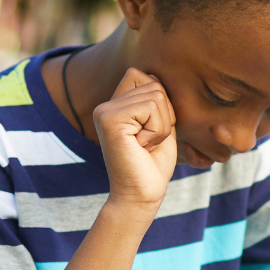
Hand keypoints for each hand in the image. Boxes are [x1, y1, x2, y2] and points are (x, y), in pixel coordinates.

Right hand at [94, 67, 176, 213]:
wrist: (142, 196)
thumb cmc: (153, 164)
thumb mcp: (160, 124)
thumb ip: (157, 100)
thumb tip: (155, 74)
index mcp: (115, 105)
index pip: (146, 76)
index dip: (161, 104)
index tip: (151, 132)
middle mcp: (105, 105)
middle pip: (154, 84)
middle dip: (164, 116)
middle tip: (149, 142)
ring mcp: (105, 111)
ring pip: (156, 95)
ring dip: (162, 125)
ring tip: (145, 145)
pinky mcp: (109, 119)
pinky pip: (152, 107)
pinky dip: (157, 130)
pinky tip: (142, 147)